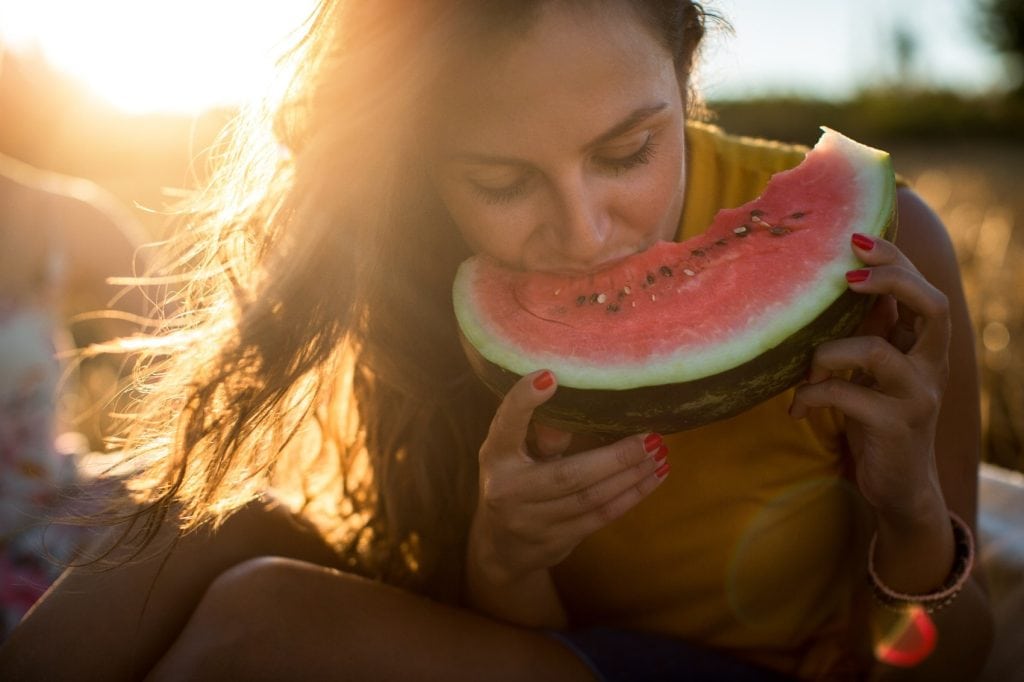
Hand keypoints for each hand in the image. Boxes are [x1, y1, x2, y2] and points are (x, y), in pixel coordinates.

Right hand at [468, 370, 669, 584]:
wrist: (501, 548)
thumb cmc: (514, 482)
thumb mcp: (514, 454)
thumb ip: (541, 433)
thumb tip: (574, 399)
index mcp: (496, 456)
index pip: (507, 424)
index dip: (523, 401)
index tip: (550, 378)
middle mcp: (507, 489)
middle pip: (568, 474)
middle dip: (616, 457)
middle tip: (651, 437)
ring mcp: (531, 521)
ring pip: (591, 498)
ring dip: (631, 475)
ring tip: (659, 454)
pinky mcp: (555, 542)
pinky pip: (600, 516)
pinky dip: (631, 496)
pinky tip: (654, 477)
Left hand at [790, 234, 949, 520]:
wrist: (898, 486)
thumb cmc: (876, 419)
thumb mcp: (872, 372)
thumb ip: (867, 333)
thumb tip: (837, 284)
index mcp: (923, 347)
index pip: (923, 290)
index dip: (895, 261)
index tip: (856, 238)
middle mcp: (931, 366)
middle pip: (932, 306)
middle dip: (891, 280)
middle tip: (847, 278)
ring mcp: (918, 396)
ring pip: (875, 351)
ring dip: (827, 354)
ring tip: (806, 372)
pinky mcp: (896, 426)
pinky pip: (846, 395)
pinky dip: (811, 396)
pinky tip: (796, 409)